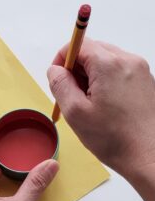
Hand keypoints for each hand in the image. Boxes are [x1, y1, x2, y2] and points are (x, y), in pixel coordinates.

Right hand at [47, 39, 154, 200]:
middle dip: (76, 69)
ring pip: (104, 61)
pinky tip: (104, 103)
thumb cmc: (115, 139)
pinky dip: (105, 81)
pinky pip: (117, 71)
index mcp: (109, 64)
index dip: (62, 59)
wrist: (150, 156)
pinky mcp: (144, 81)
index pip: (78, 44)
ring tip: (89, 102)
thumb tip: (55, 70)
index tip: (58, 77)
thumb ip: (60, 84)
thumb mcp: (75, 112)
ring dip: (90, 76)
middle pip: (92, 51)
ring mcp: (139, 70)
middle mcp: (128, 61)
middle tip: (72, 94)